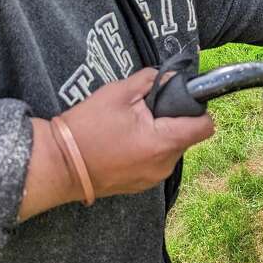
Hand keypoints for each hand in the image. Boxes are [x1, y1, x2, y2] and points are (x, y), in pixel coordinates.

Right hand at [19, 69, 214, 220]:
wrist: (58, 164)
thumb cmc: (86, 128)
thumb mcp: (118, 93)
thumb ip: (152, 81)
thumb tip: (173, 77)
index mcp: (163, 142)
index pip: (205, 126)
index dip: (197, 109)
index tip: (180, 100)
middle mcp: (164, 165)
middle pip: (186, 136)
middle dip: (172, 120)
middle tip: (143, 111)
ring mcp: (153, 179)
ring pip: (171, 149)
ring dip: (159, 135)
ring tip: (130, 127)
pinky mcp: (141, 185)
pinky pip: (156, 162)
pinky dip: (147, 150)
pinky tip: (124, 142)